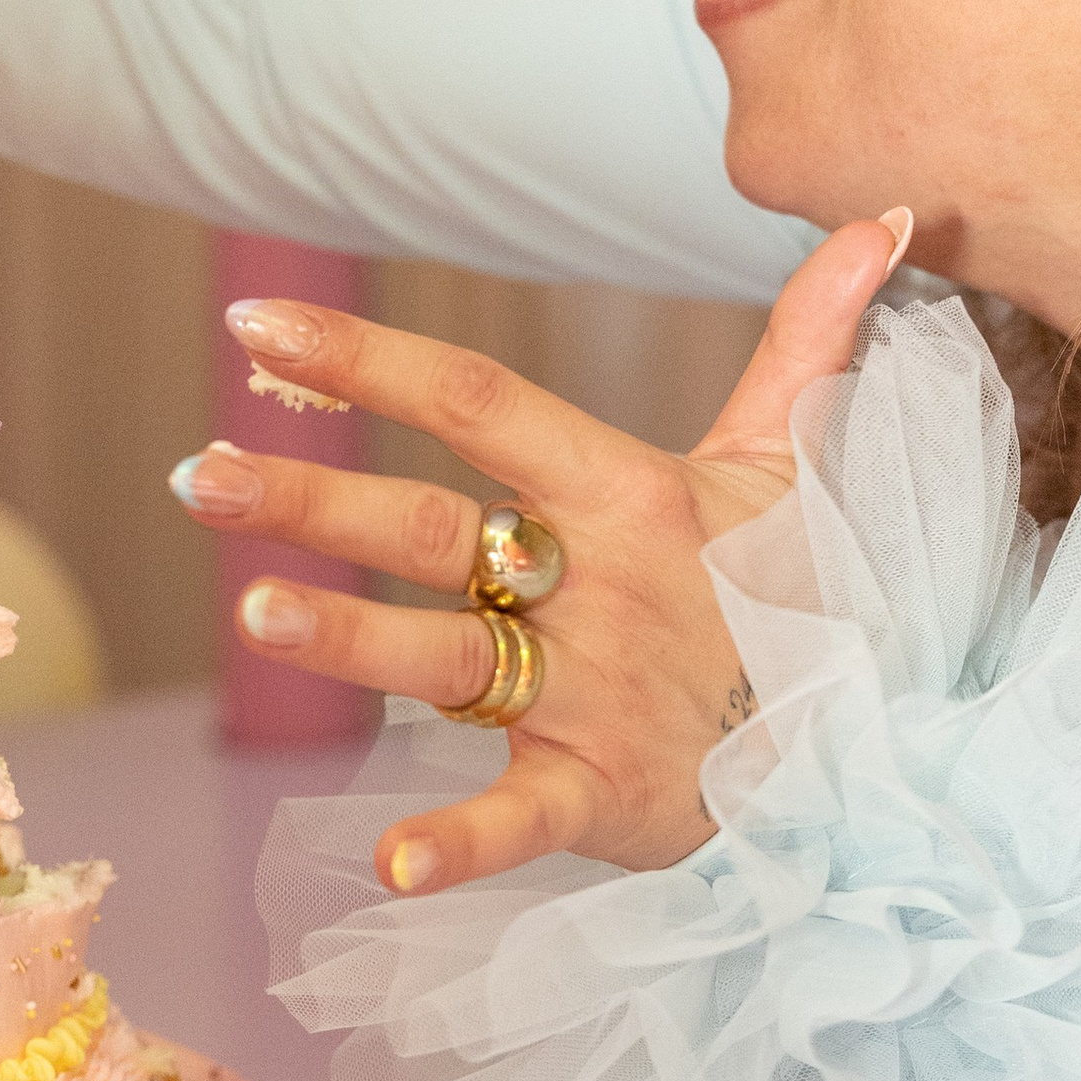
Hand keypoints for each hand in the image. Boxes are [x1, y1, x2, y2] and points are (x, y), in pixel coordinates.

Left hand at [168, 210, 911, 894]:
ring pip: (451, 660)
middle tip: (199, 474)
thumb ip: (808, 336)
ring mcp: (593, 695)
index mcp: (625, 492)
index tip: (256, 329)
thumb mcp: (798, 457)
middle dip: (313, 499)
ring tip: (250, 613)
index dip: (366, 360)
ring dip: (350, 639)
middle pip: (434, 529)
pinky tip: (388, 864)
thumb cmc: (805, 589)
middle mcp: (596, 587)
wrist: (875, 742)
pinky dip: (458, 846)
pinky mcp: (602, 796)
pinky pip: (522, 821)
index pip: (477, 402)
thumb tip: (881, 216)